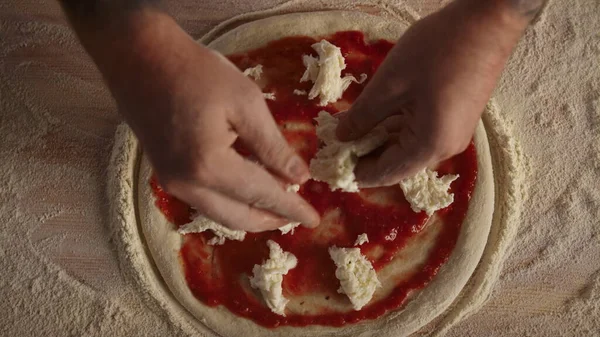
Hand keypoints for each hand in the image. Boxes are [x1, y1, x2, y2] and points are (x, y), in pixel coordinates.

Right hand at [88, 11, 319, 230]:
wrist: (140, 56)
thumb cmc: (197, 72)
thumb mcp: (246, 103)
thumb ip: (273, 147)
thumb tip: (298, 178)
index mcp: (209, 166)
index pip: (261, 195)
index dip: (291, 208)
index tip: (314, 219)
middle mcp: (187, 185)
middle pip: (238, 218)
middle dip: (271, 219)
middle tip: (296, 215)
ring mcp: (171, 182)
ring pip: (219, 214)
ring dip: (250, 213)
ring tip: (276, 205)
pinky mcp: (164, 174)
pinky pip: (204, 200)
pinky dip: (230, 202)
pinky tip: (246, 190)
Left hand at [336, 0, 536, 186]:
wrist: (487, 22)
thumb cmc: (437, 51)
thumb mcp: (389, 85)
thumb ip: (362, 116)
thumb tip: (341, 137)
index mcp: (429, 146)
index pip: (385, 174)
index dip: (355, 172)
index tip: (331, 165)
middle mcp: (445, 148)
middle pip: (397, 163)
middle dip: (366, 155)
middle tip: (336, 143)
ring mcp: (453, 134)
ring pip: (408, 148)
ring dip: (379, 140)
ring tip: (350, 128)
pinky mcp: (456, 119)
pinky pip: (420, 133)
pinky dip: (396, 128)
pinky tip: (376, 116)